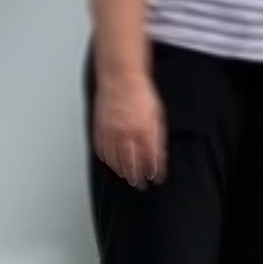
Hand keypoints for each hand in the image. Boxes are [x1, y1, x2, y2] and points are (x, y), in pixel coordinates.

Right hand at [93, 72, 166, 188]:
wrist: (121, 78)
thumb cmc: (141, 93)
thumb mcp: (158, 115)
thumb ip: (159, 136)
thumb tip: (162, 154)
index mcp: (145, 130)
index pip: (151, 159)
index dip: (154, 172)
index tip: (156, 178)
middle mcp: (127, 133)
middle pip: (132, 164)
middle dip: (138, 178)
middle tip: (140, 185)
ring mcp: (112, 133)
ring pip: (116, 161)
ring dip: (122, 173)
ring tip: (127, 178)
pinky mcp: (100, 130)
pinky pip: (103, 152)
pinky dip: (108, 162)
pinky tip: (112, 165)